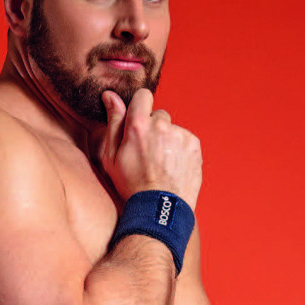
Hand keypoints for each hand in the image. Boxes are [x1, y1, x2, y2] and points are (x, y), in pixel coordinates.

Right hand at [98, 88, 201, 205]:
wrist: (159, 209)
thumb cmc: (131, 185)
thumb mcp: (112, 157)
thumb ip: (113, 122)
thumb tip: (110, 96)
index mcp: (138, 126)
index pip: (143, 95)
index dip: (140, 107)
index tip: (139, 121)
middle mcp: (162, 125)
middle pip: (159, 116)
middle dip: (154, 129)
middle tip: (148, 153)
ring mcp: (180, 135)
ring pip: (172, 129)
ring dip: (167, 141)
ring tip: (161, 164)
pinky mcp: (194, 145)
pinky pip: (185, 140)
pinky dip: (180, 150)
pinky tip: (172, 167)